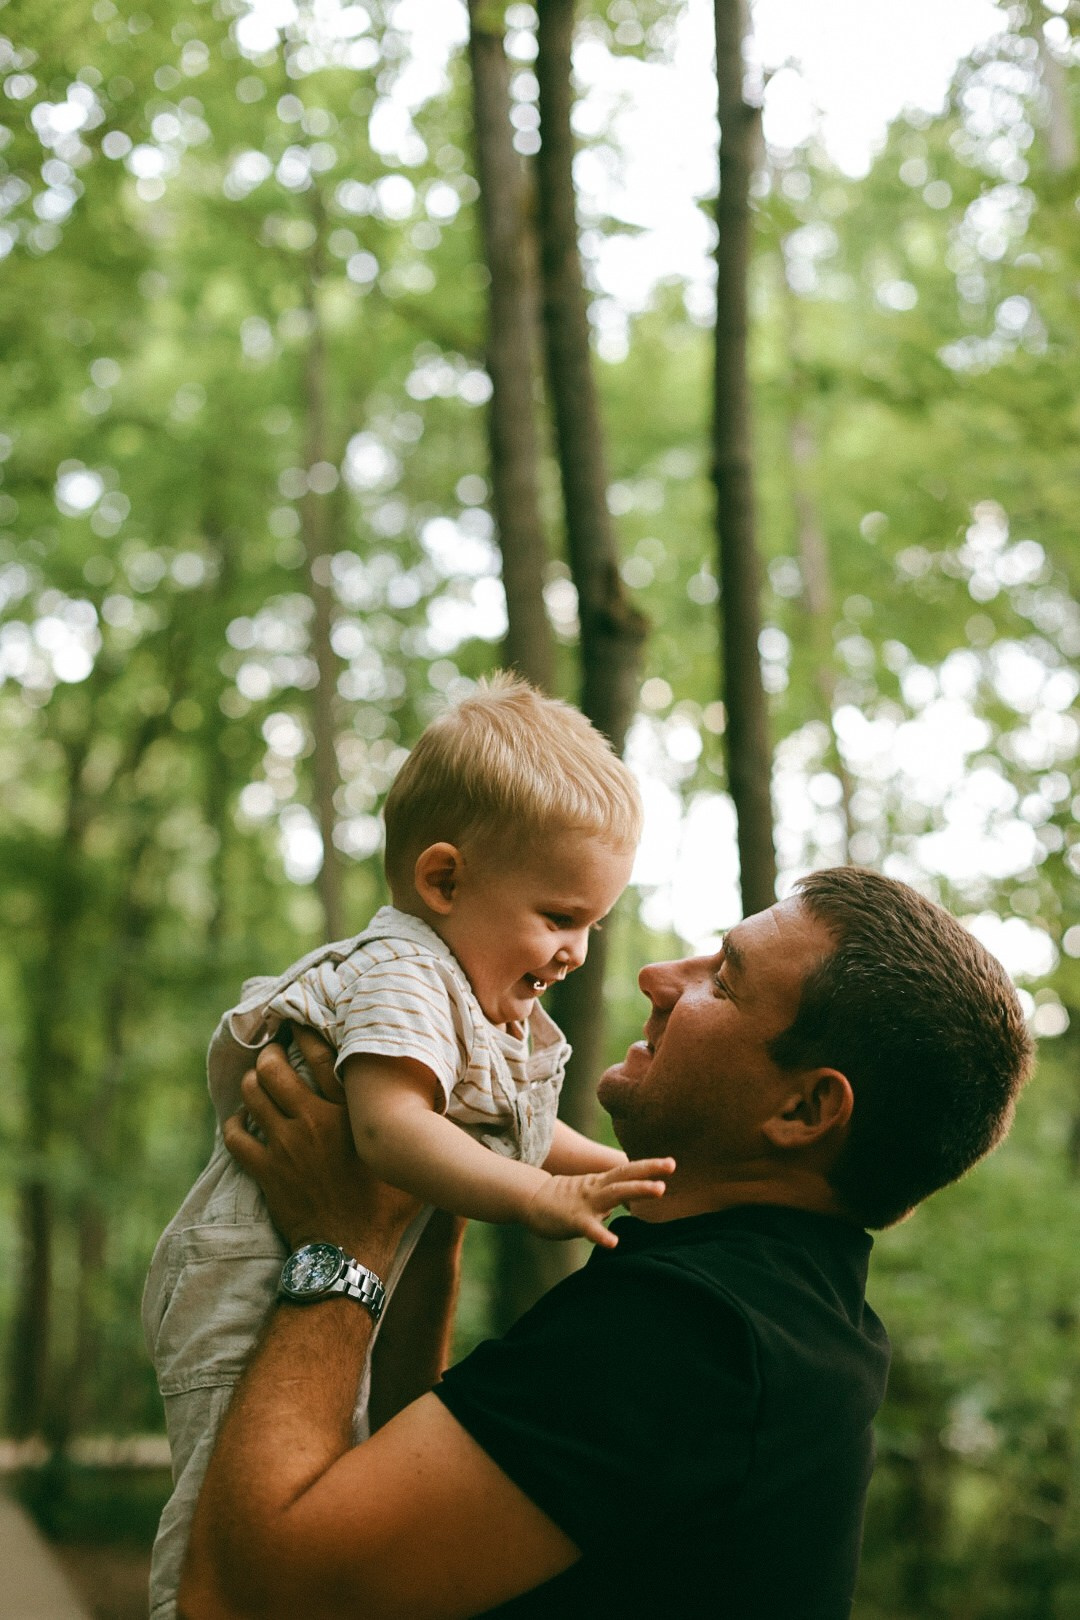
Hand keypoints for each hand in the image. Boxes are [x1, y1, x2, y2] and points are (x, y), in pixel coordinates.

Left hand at [224, 1029, 420, 1272]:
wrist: (349, 1251)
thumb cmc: (385, 1209)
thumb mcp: (410, 1164)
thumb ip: (421, 1134)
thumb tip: (450, 1112)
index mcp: (349, 1113)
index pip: (321, 1056)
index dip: (305, 1033)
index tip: (299, 1024)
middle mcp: (314, 1121)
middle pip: (274, 1068)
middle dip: (268, 1054)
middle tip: (271, 1052)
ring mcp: (285, 1145)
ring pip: (252, 1095)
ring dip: (251, 1084)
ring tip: (256, 1082)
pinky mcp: (266, 1170)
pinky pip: (235, 1137)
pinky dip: (234, 1125)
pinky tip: (241, 1123)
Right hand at [521, 1158, 674, 1246]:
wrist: (531, 1201)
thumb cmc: (565, 1200)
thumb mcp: (592, 1195)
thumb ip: (611, 1197)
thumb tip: (629, 1204)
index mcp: (602, 1182)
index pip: (628, 1171)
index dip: (649, 1167)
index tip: (671, 1163)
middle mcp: (597, 1188)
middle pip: (626, 1175)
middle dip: (649, 1170)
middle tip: (671, 1165)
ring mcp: (586, 1203)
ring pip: (614, 1193)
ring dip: (638, 1190)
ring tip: (660, 1189)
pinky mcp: (573, 1220)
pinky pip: (589, 1228)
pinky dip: (601, 1234)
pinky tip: (613, 1243)